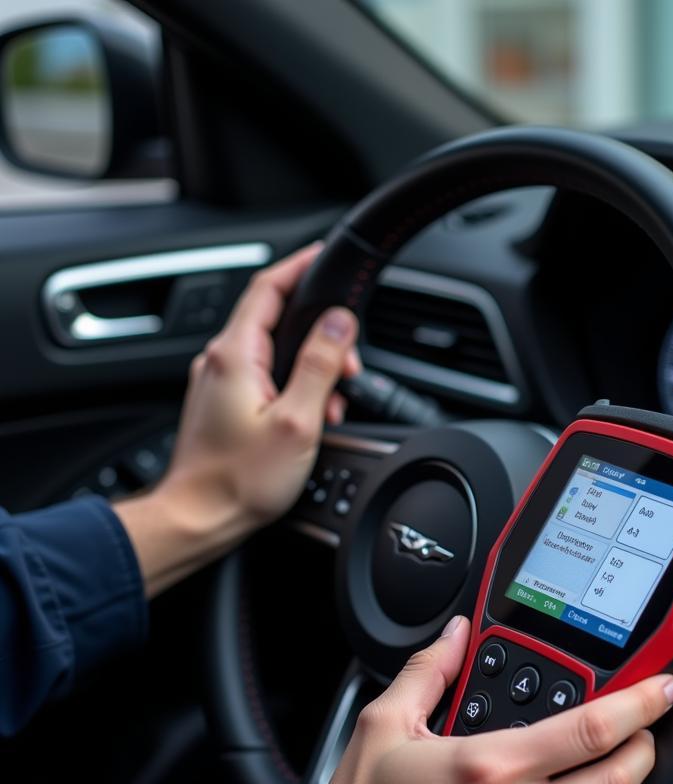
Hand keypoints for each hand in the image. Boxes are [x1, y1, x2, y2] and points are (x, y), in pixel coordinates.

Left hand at [115, 243, 360, 594]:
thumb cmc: (241, 480)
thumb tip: (340, 322)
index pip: (268, 287)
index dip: (300, 266)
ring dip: (311, 368)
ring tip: (330, 404)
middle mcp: (221, 361)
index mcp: (235, 355)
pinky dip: (294, 386)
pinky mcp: (224, 403)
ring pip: (275, 351)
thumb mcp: (297, 421)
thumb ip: (320, 364)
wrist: (199, 517)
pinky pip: (265, 377)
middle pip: (277, 320)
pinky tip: (310, 415)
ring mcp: (219, 382)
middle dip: (321, 336)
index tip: (325, 255)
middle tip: (349, 366)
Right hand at [223, 616, 672, 783]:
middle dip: (645, 746)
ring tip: (578, 769)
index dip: (640, 705)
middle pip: (619, 779)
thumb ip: (431, 669)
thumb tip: (457, 634)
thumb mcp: (385, 725)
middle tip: (643, 728)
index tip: (663, 689)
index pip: (592, 730)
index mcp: (491, 767)